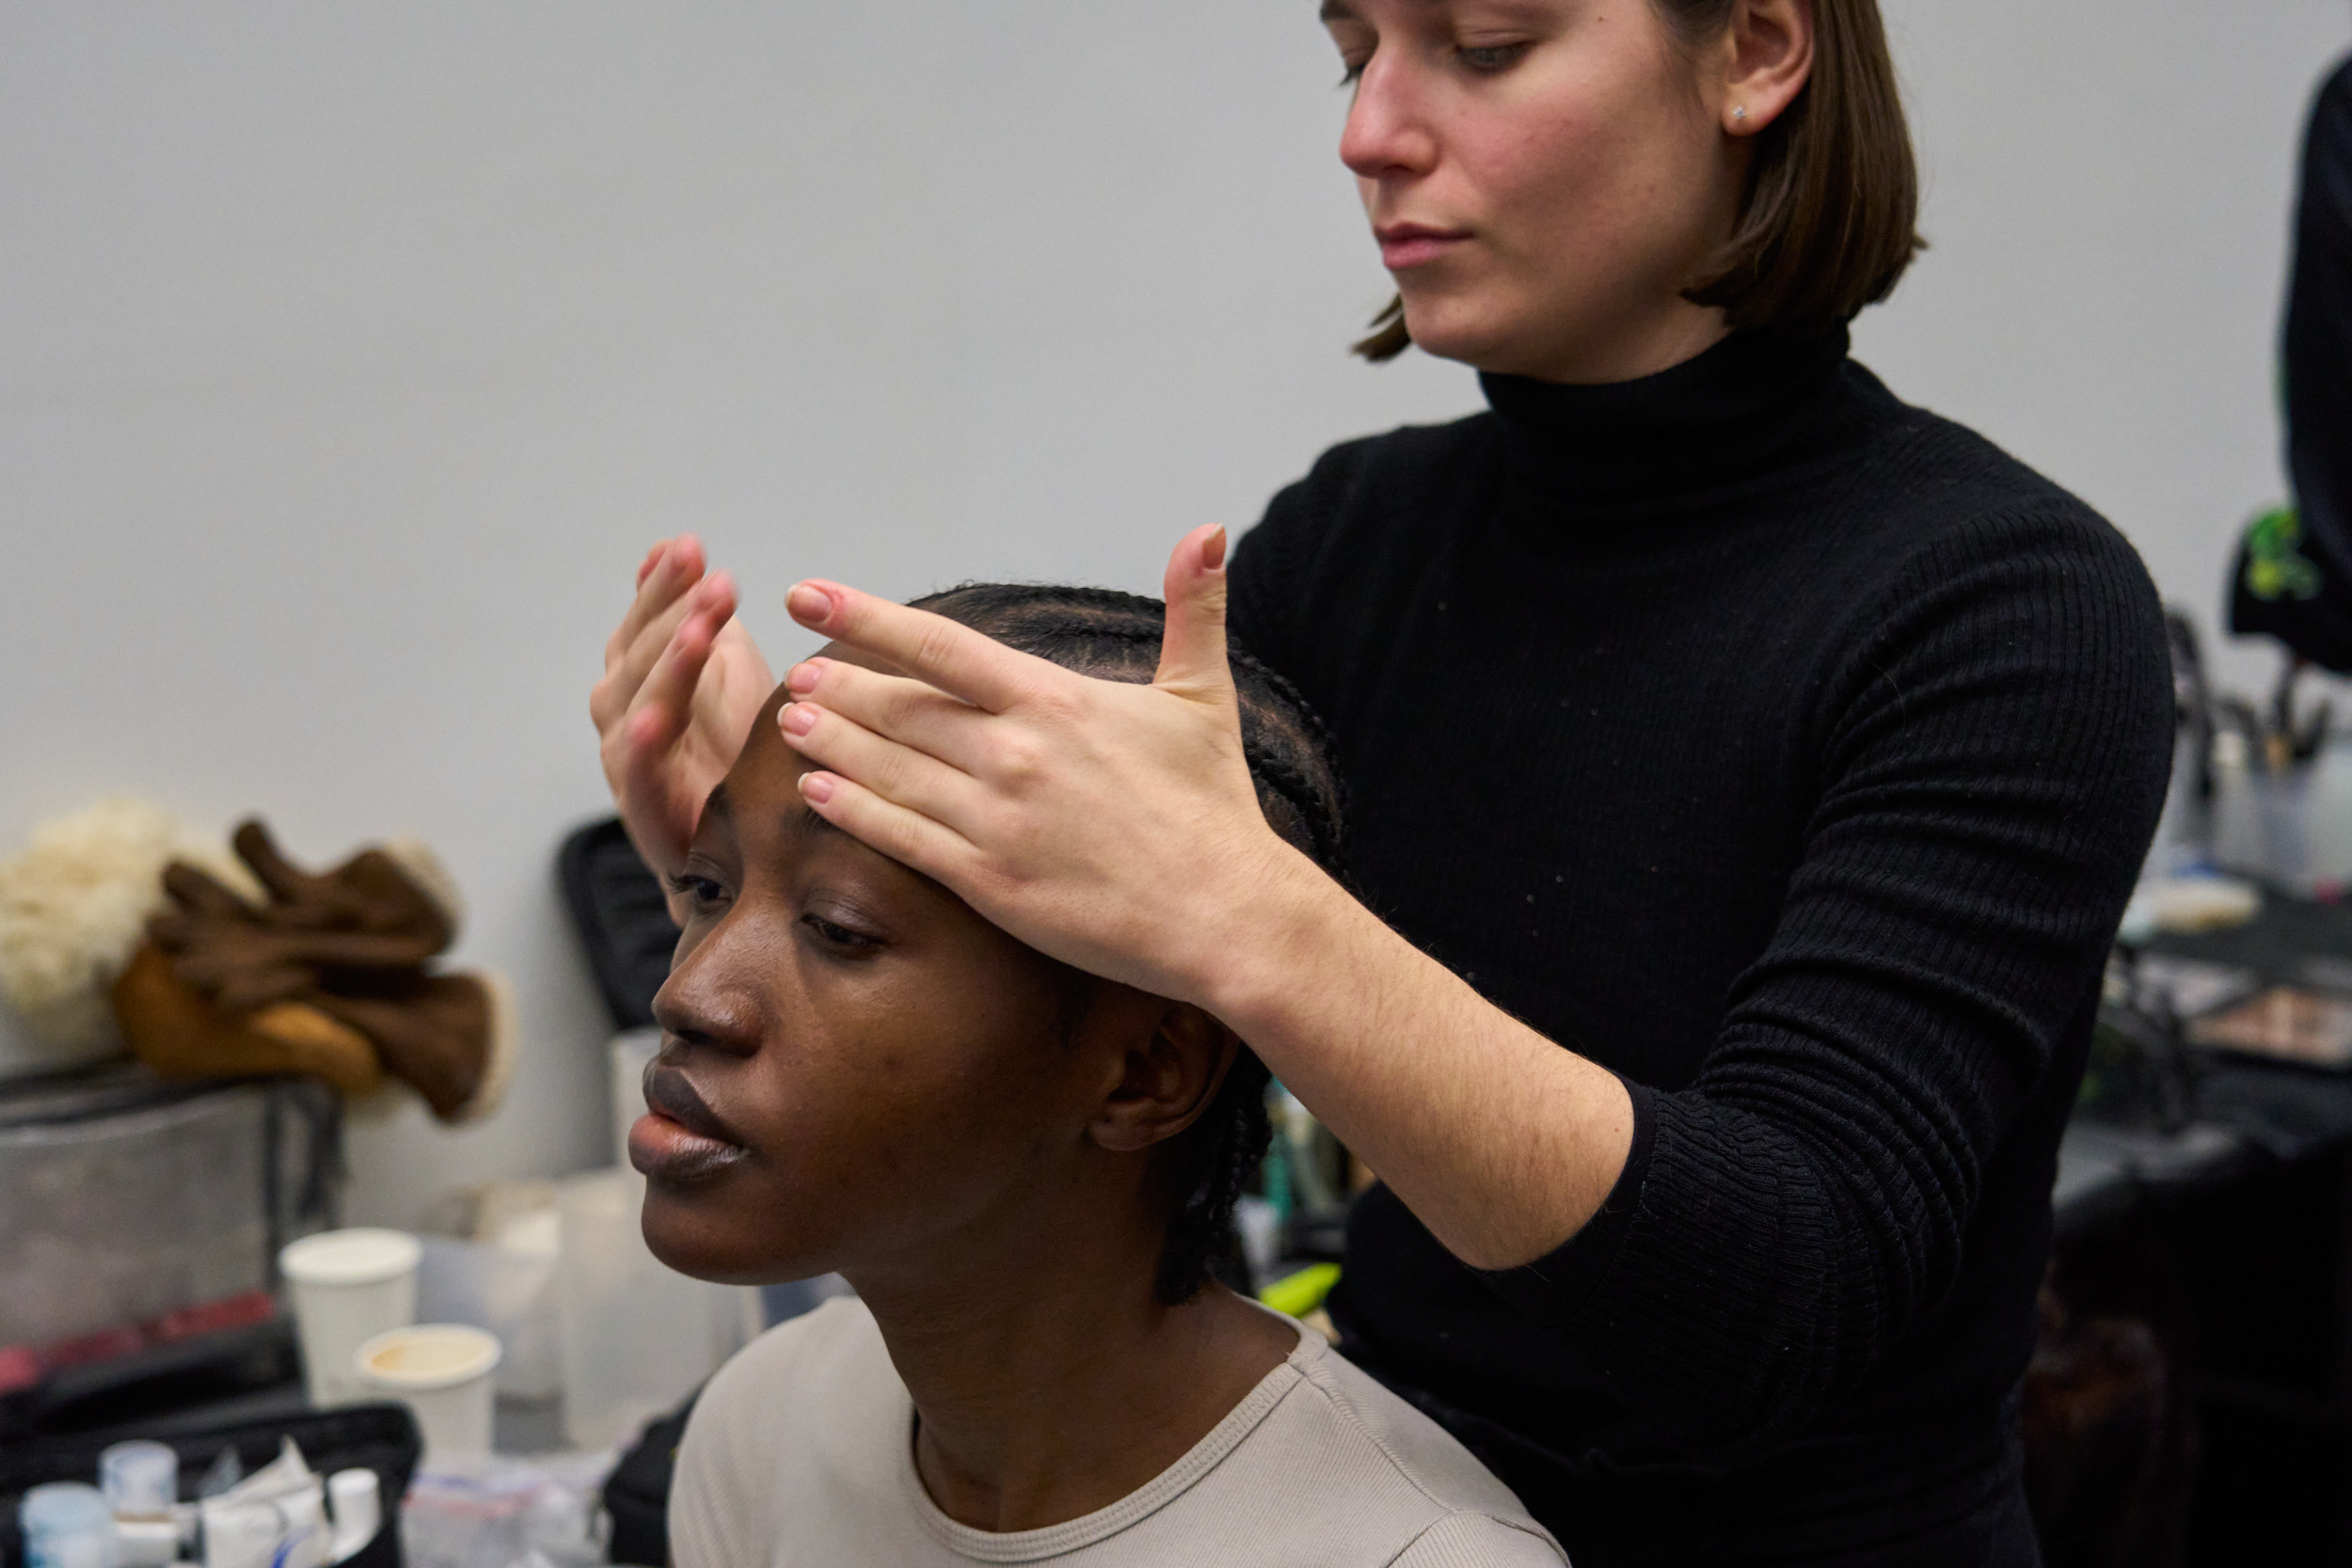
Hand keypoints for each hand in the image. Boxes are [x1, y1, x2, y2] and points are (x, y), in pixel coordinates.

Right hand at [591, 536, 774, 878]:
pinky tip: (654, 719)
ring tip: (699, 631)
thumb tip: (671, 546)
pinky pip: (637, 775)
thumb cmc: (736, 755)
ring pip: (636, 705)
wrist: (748, 850)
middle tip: (713, 582)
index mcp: (642, 676)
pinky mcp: (646, 812)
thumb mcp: (728, 669)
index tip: (691, 549)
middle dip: (672, 614)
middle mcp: (624, 713)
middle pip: (637, 655)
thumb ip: (699, 614)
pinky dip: (640, 745)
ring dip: (667, 666)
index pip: (646, 622)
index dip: (663, 586)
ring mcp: (629, 762)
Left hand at [774, 525, 1306, 1002]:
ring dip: (831, 742)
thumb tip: (1206, 531)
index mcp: (1054, 701)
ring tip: (791, 721)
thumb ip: (1193, 610)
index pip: (938, 646)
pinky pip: (902, 838)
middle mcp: (1014, 754)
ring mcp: (996, 820)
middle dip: (840, 687)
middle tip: (799, 673)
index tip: (811, 596)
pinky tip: (817, 791)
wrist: (1225, 912)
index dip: (866, 618)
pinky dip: (853, 810)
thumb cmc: (1213, 806)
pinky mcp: (990, 881)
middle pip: (900, 708)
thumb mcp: (1203, 695)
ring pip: (889, 770)